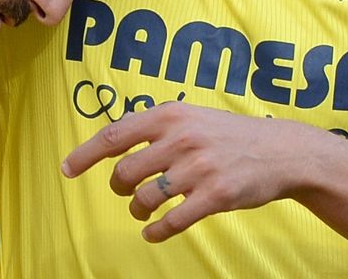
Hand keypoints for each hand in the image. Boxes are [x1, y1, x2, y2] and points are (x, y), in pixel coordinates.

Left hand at [61, 102, 314, 242]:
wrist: (281, 151)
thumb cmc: (228, 134)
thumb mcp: (191, 117)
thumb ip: (155, 127)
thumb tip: (112, 142)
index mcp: (170, 115)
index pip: (113, 136)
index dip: (85, 155)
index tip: (67, 169)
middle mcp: (181, 138)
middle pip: (125, 171)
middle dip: (119, 186)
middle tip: (126, 191)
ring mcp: (198, 168)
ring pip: (145, 197)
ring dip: (138, 209)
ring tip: (142, 211)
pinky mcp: (215, 195)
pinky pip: (172, 220)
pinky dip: (157, 230)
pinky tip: (154, 232)